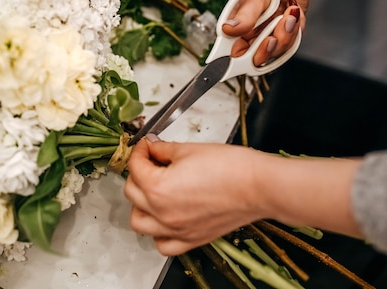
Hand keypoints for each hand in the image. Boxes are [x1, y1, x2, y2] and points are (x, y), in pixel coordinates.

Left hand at [124, 135, 363, 255]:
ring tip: (153, 190)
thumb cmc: (230, 167)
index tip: (148, 146)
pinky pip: (162, 244)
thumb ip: (163, 150)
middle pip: (132, 193)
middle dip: (139, 173)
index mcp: (158, 188)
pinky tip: (165, 217)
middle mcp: (162, 213)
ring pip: (140, 222)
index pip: (135, 167)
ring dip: (141, 205)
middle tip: (152, 162)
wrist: (258, 186)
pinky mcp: (191, 240)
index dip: (140, 151)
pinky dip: (158, 232)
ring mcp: (176, 230)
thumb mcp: (189, 149)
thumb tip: (151, 148)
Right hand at [223, 0, 311, 65]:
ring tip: (287, 15)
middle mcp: (249, 33)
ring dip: (284, 36)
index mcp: (234, 26)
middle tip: (271, 38)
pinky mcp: (284, 35)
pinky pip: (291, 45)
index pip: (228, 52)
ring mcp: (267, 35)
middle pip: (253, 59)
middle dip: (266, 49)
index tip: (241, 61)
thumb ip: (244, 15)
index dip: (234, 61)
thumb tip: (228, 30)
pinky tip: (293, 14)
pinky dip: (294, 31)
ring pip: (274, 53)